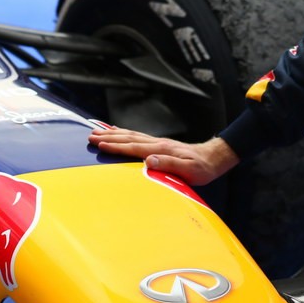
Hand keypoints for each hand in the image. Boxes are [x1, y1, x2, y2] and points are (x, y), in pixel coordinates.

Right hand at [88, 127, 238, 185]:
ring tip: (98, 132)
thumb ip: (168, 165)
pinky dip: (125, 134)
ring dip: (113, 134)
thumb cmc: (201, 168)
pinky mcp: (159, 145)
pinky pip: (137, 137)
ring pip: (131, 135)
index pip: (133, 147)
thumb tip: (148, 161)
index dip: (115, 146)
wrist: (213, 159)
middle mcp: (157, 143)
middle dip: (108, 138)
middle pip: (128, 138)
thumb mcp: (188, 170)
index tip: (98, 144)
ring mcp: (158, 143)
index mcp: (161, 150)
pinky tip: (119, 133)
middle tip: (90, 136)